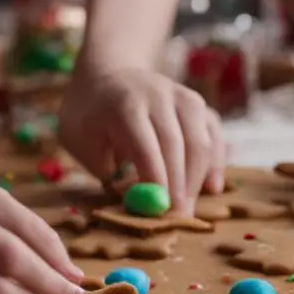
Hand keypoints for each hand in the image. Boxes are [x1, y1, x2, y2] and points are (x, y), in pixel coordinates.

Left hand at [58, 68, 226, 214]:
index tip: (159, 210)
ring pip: (201, 140)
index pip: (146, 145)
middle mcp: (158, 94)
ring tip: (186, 208)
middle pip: (179, 143)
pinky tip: (212, 188)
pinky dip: (215, 162)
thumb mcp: (78, 140)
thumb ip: (104, 168)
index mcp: (125, 104)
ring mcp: (182, 96)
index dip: (156, 179)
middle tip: (178, 219)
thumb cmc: (89, 115)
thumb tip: (137, 201)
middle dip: (180, 186)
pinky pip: (213, 134)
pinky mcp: (197, 103)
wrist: (107, 74)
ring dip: (197, 179)